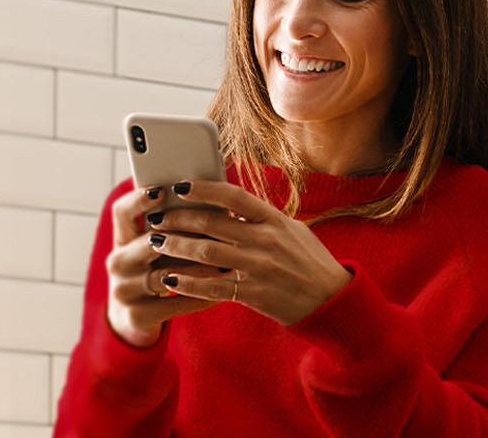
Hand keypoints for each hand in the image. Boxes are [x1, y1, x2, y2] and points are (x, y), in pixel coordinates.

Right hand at [104, 185, 233, 347]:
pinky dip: (202, 297)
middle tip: (215, 228)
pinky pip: (176, 303)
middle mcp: (117, 263)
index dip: (139, 199)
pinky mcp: (137, 315)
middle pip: (148, 242)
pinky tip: (223, 291)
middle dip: (184, 235)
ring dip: (200, 268)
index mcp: (121, 240)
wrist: (133, 317)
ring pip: (167, 274)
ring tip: (228, 262)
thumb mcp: (153, 249)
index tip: (162, 190)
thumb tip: (210, 204)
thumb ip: (171, 229)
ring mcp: (124, 290)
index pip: (122, 212)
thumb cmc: (153, 271)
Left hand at [142, 179, 353, 325]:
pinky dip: (188, 282)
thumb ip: (261, 218)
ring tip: (155, 242)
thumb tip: (228, 204)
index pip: (233, 196)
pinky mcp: (253, 294)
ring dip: (175, 246)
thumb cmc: (310, 262)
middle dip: (178, 218)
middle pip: (211, 223)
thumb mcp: (291, 231)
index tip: (179, 186)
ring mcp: (259, 267)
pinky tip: (170, 279)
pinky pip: (213, 287)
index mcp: (274, 220)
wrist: (332, 301)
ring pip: (206, 252)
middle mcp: (265, 240)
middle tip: (156, 217)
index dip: (203, 188)